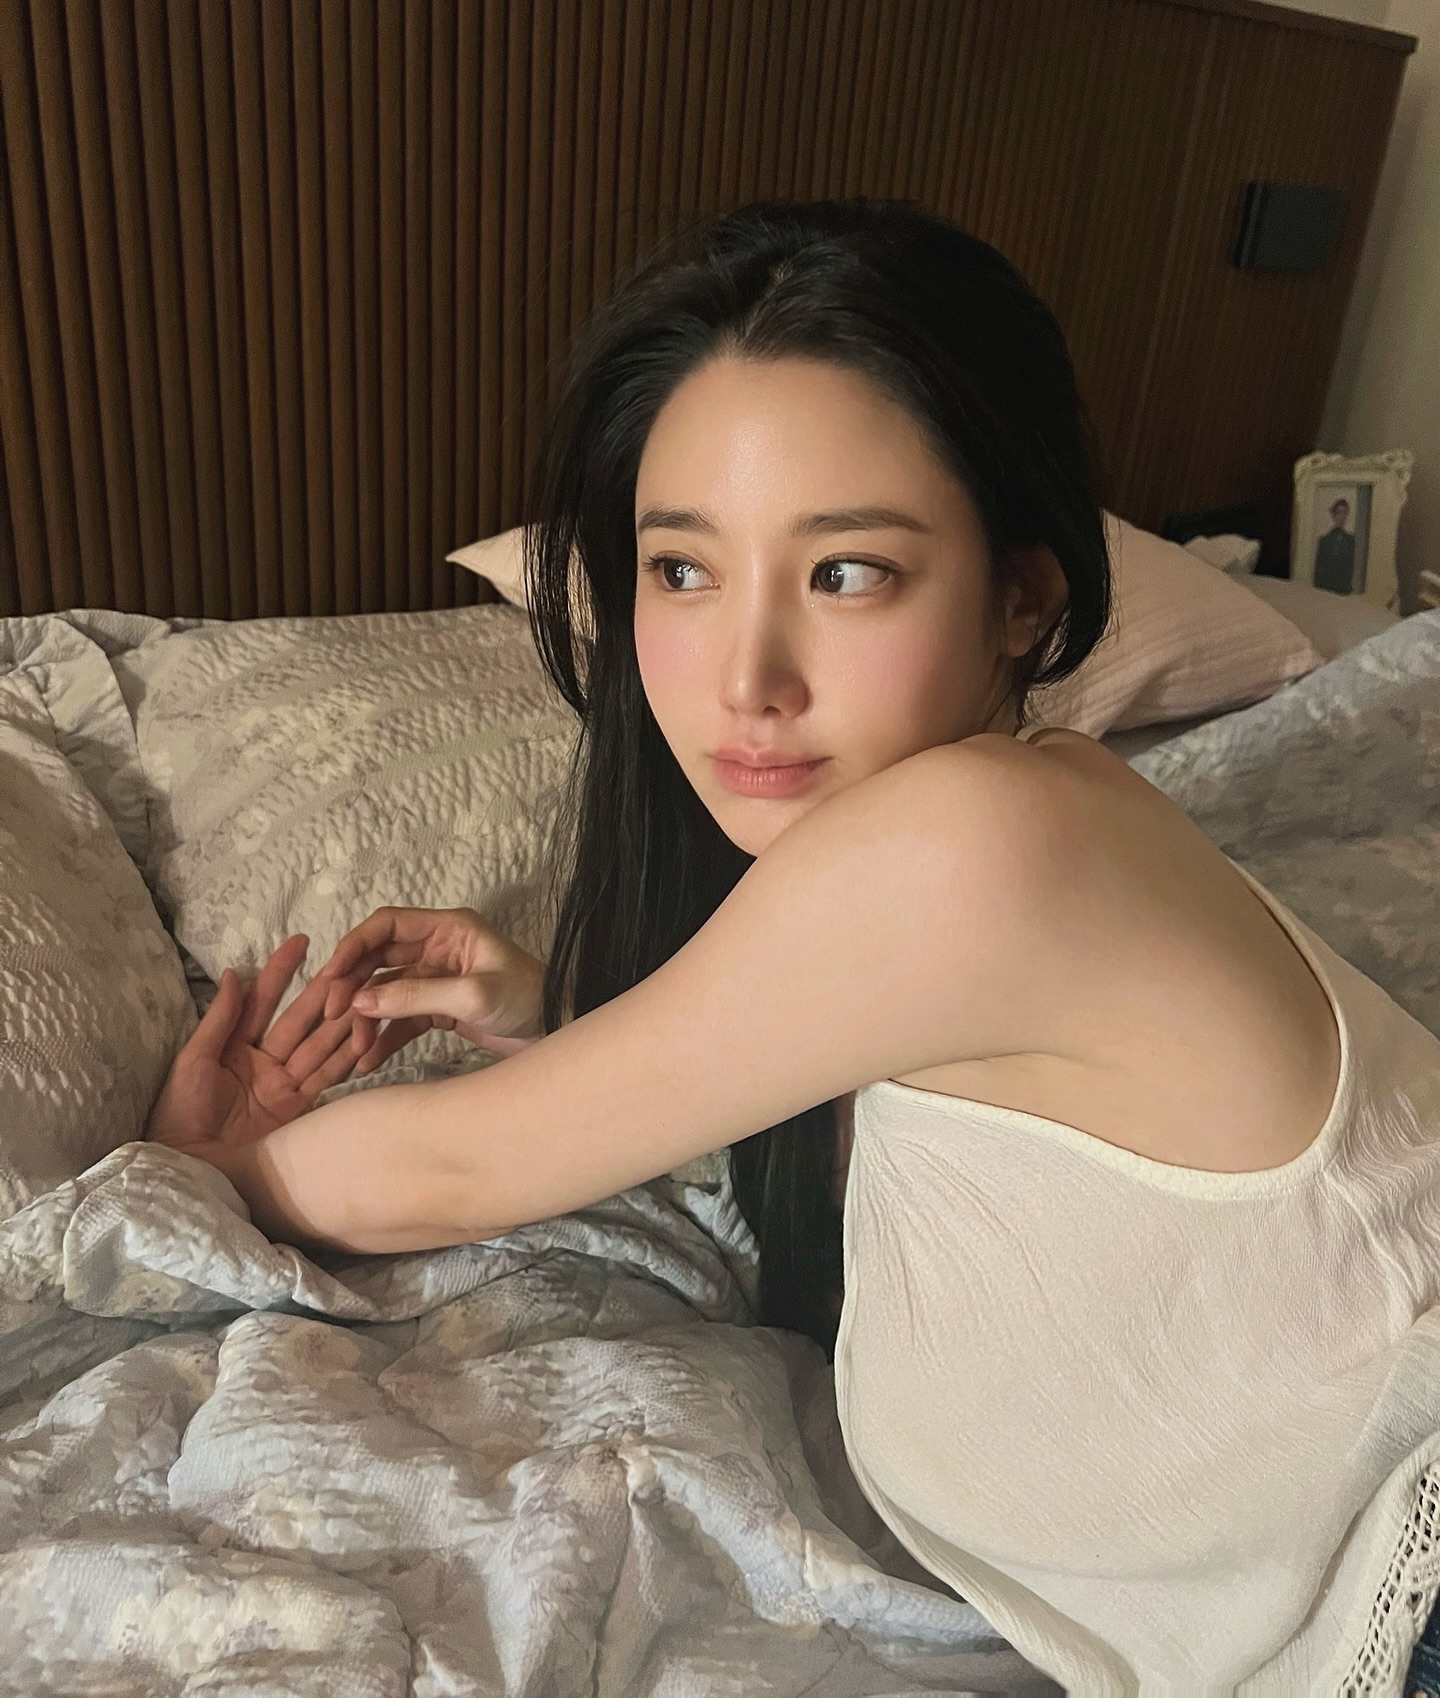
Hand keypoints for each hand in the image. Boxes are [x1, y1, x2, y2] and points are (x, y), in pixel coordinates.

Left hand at [146, 935, 374, 1159]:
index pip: (263, 1000)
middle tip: (348, 966)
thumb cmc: (180, 1113)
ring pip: (319, 1044)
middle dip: (322, 992)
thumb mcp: (194, 1061)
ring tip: (364, 994)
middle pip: (299, 1019)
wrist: (191, 1167)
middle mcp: (264, 1061)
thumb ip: (219, 1019)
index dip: (280, 970)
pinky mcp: (300, 1109)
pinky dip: (346, 1056)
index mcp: (234, 1046)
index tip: (301, 940)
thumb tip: (234, 972)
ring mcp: (284, 1085)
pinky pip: (327, 1076)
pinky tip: (364, 1034)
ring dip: (341, 1020)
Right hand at [314, 906, 545, 1072]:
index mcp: (448, 929)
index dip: (354, 946)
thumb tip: (361, 1001)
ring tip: (355, 1048)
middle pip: (378, 960)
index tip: (330, 976)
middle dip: (352, 987)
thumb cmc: (528, 999)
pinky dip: (384, 1038)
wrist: (556, 1031)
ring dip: (366, 1018)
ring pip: (385, 994)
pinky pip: (401, 1020)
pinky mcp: (439, 1009)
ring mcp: (436, 980)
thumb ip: (417, 996)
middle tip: (332, 1015)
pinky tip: (369, 1060)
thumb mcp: (473, 995)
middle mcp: (437, 949)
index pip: (387, 926)